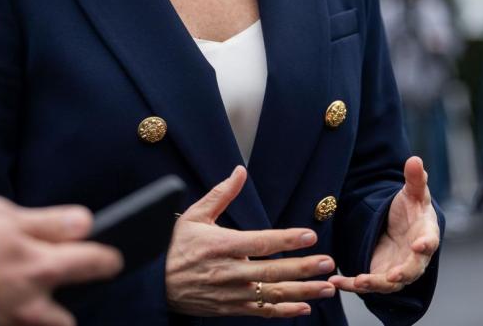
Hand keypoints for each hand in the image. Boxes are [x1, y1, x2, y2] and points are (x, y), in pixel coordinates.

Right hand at [0, 196, 123, 325]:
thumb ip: (46, 223)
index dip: (105, 259)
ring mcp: (7, 322)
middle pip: (65, 320)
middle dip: (65, 312)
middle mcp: (28, 302)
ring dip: (34, 318)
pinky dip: (3, 318)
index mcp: (39, 265)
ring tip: (18, 303)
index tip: (112, 258)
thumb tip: (86, 222)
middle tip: (56, 292)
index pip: (91, 261)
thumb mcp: (2, 215)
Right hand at [166, 166, 337, 317]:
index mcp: (221, 245)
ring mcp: (231, 293)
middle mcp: (229, 272)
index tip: (309, 235)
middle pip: (272, 270)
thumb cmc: (174, 247)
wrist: (153, 283)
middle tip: (328, 264)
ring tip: (327, 288)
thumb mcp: (194, 215)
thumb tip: (239, 171)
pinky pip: (262, 312)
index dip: (286, 239)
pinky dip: (284, 312)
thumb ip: (221, 194)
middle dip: (304, 268)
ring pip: (272, 294)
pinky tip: (304, 308)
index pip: (260, 242)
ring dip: (302, 292)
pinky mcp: (230, 308)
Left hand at [330, 156, 439, 294]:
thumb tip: (415, 159)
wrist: (400, 225)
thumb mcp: (412, 192)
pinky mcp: (379, 275)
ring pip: (389, 283)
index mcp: (426, 235)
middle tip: (392, 277)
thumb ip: (414, 179)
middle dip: (402, 274)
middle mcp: (414, 258)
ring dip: (374, 284)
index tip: (420, 245)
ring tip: (358, 282)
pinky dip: (352, 285)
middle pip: (412, 270)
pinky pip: (367, 284)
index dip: (426, 244)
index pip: (430, 241)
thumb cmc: (411, 209)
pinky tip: (336, 281)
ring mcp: (397, 269)